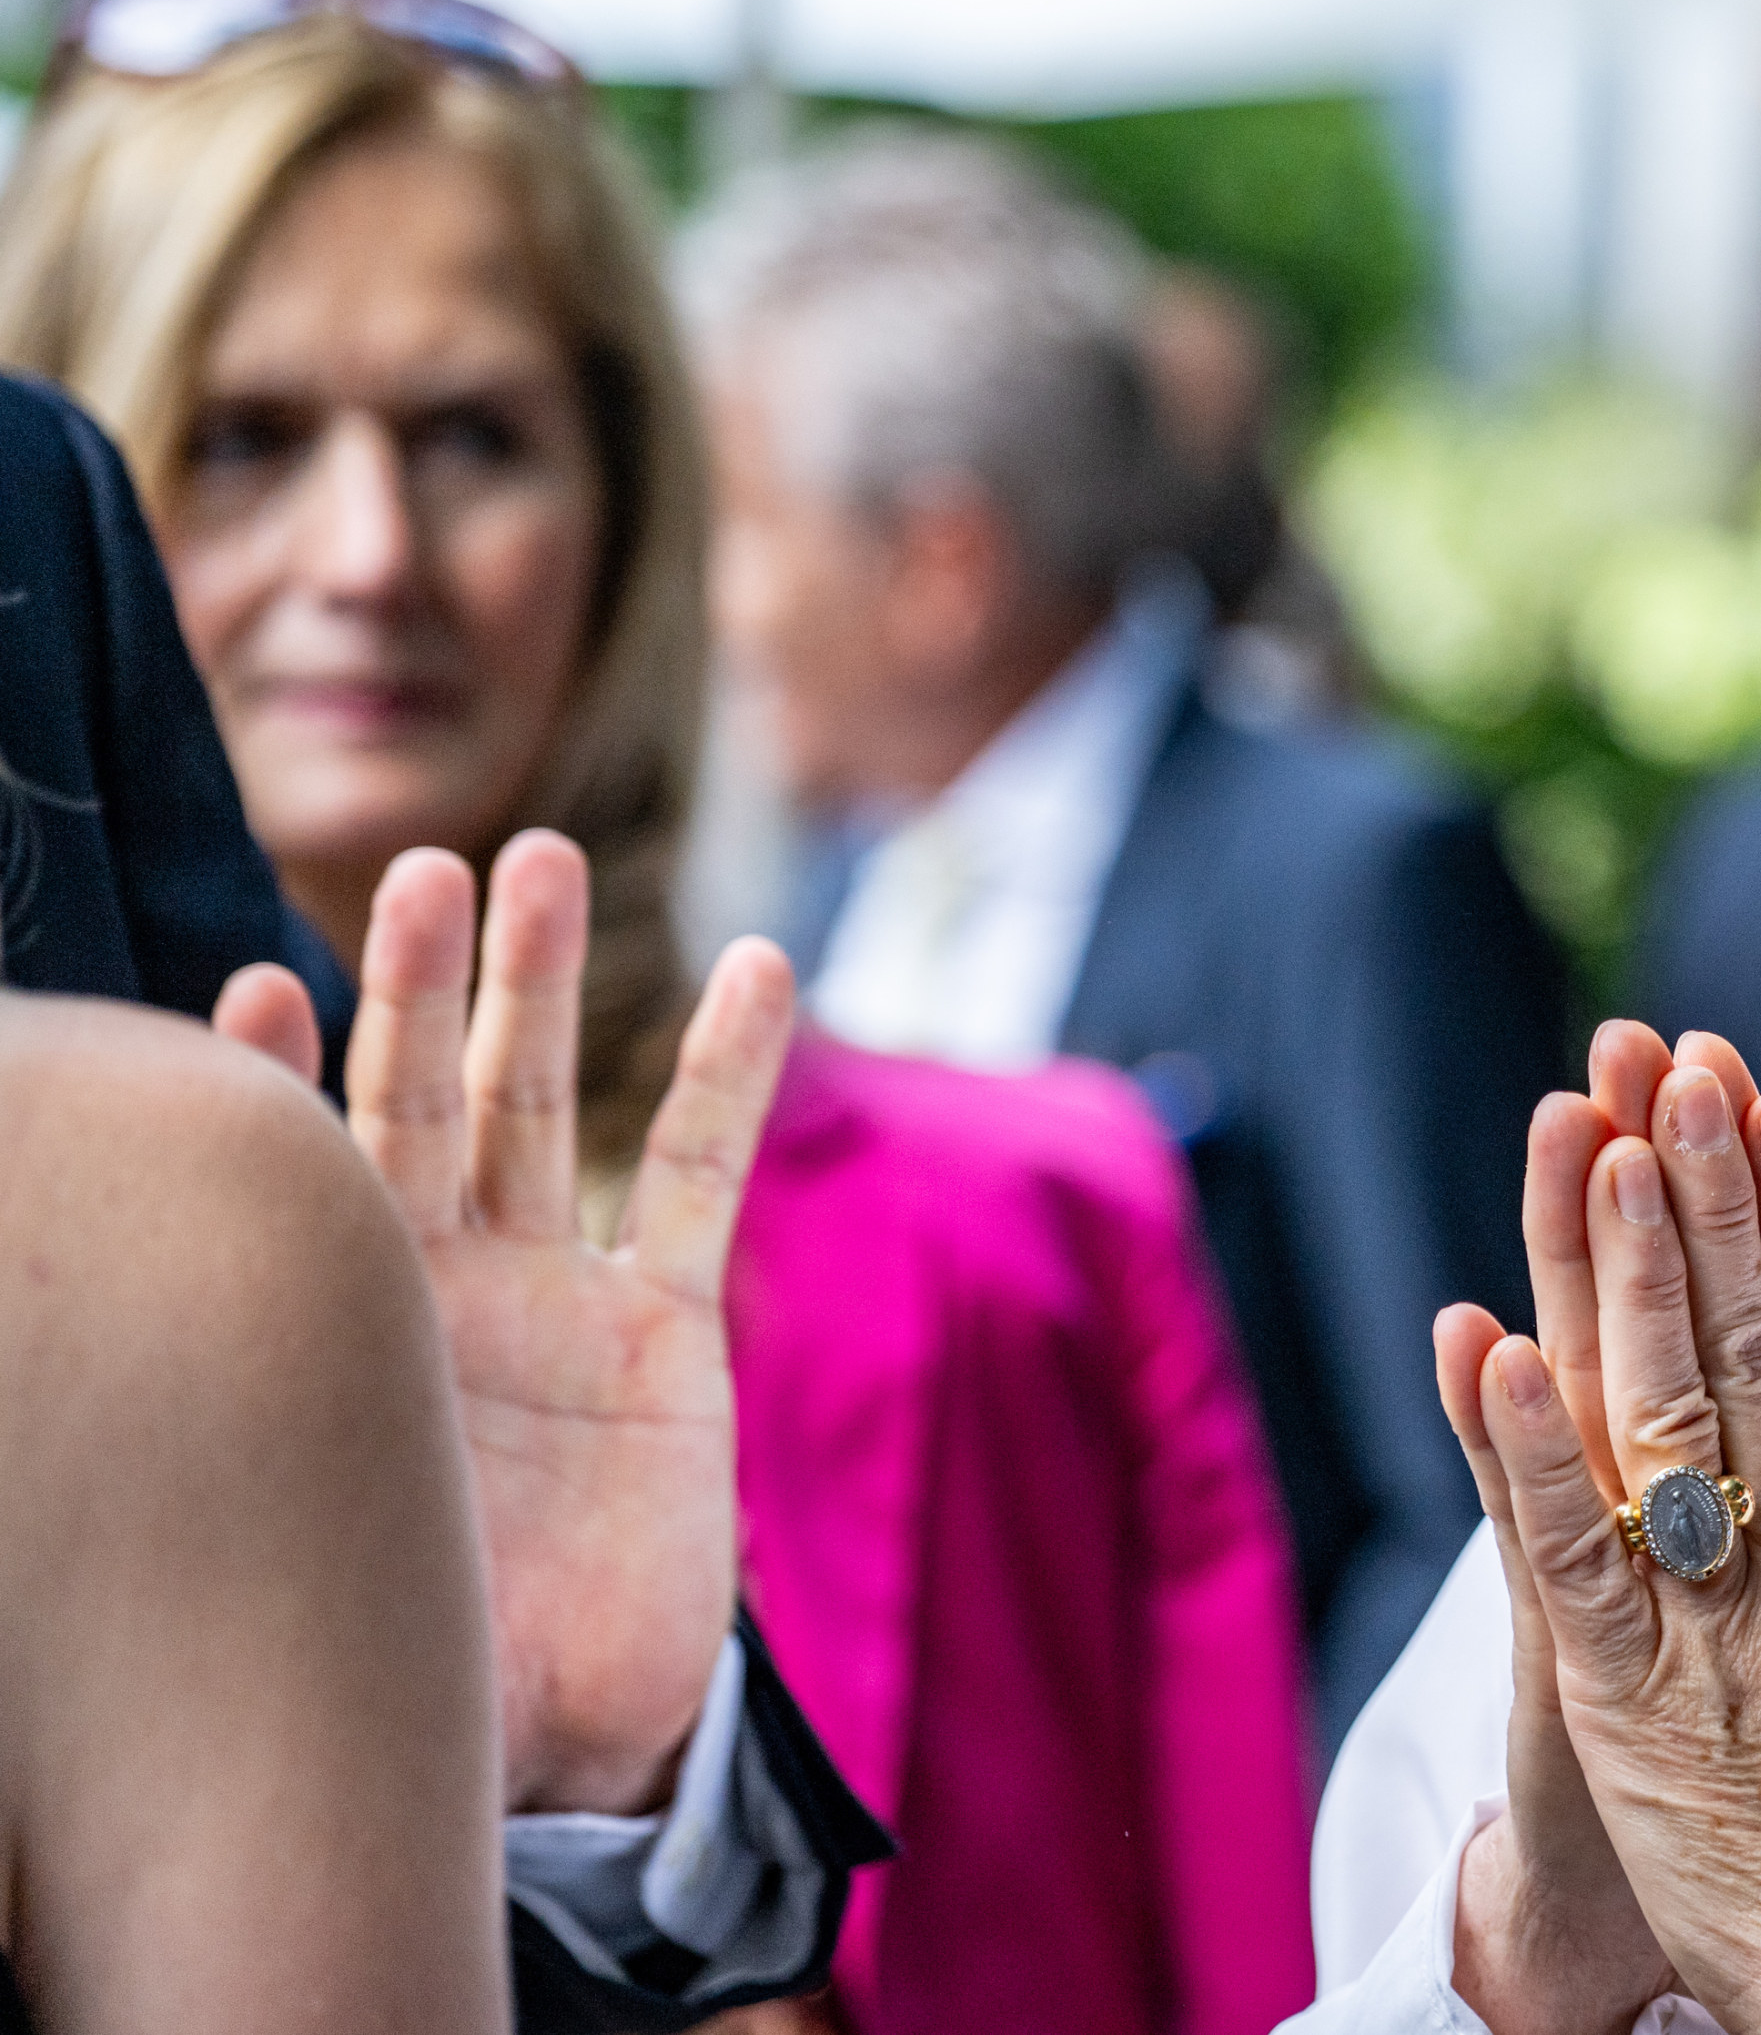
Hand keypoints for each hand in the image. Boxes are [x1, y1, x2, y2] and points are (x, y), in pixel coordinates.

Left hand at [216, 831, 793, 1814]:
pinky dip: (732, 1070)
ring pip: (539, 1107)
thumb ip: (276, 1503)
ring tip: (543, 863)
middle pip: (414, 1103)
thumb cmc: (412, 1686)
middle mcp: (426, 1296)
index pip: (283, 1183)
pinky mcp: (665, 1327)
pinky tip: (759, 968)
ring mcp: (547, 1299)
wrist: (559, 1757)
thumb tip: (142, 1481)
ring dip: (542, 983)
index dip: (263, 1083)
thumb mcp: (319, 1582)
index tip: (249, 992)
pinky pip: (699, 1178)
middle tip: (417, 870)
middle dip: (417, 985)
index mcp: (324, 1344)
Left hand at [1463, 1033, 1760, 2034]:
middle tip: (1685, 1052)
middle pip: (1753, 1338)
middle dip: (1715, 1188)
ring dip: (1630, 1269)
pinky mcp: (1622, 1696)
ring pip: (1663, 1410)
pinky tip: (1491, 1344)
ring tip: (1599, 1138)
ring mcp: (1707, 1616)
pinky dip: (1524, 1448)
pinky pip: (1567, 1550)